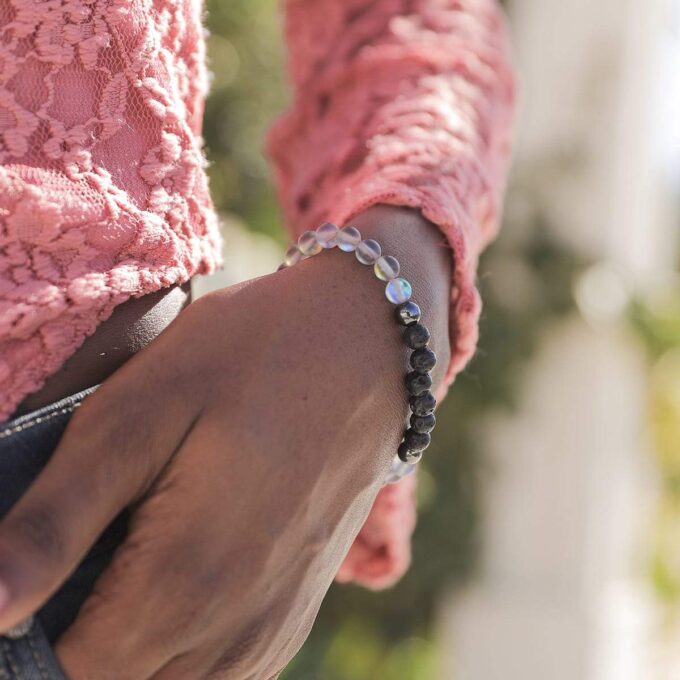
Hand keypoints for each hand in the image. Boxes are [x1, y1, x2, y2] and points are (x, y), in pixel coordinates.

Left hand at [0, 206, 450, 678]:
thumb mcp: (140, 411)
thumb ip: (55, 521)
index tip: (33, 563)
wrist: (365, 346)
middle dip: (68, 637)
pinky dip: (174, 639)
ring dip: (123, 640)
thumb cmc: (252, 359)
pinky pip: (215, 667)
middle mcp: (235, 629)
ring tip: (123, 550)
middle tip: (72, 547)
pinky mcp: (293, 611)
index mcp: (184, 582)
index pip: (60, 673)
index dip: (18, 636)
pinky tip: (176, 564)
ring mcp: (273, 627)